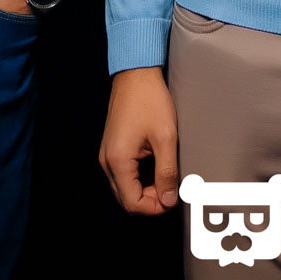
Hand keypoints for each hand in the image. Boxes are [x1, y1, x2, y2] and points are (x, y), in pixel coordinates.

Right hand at [100, 67, 179, 214]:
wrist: (136, 74)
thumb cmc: (149, 100)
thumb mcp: (166, 137)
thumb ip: (167, 172)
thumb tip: (169, 199)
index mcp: (118, 161)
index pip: (133, 203)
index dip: (155, 207)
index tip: (173, 198)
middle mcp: (107, 161)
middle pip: (127, 199)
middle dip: (150, 199)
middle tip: (172, 188)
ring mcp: (107, 155)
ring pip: (125, 187)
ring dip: (146, 188)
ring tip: (166, 174)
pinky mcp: (112, 148)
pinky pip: (124, 173)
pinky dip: (140, 177)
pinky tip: (157, 164)